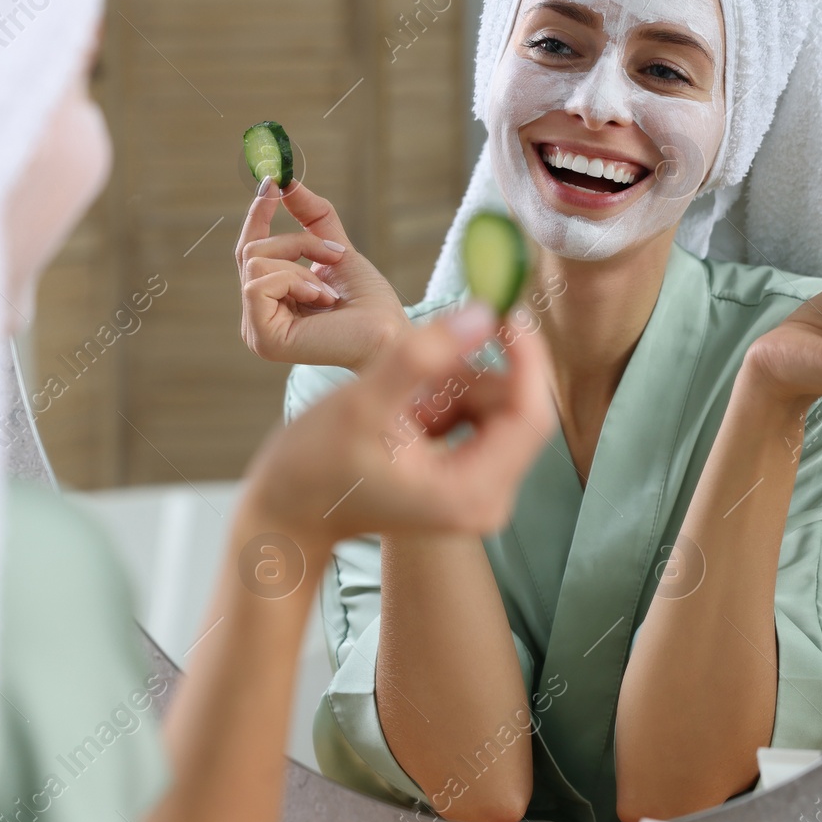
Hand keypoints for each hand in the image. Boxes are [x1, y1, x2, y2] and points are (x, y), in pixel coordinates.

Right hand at [236, 177, 410, 371]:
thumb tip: (288, 182)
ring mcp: (256, 329)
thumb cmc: (369, 302)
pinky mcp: (262, 338)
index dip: (257, 215)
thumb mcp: (337, 248)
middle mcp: (257, 315)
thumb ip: (312, 217)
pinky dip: (295, 282)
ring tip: (329, 291)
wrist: (388, 334)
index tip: (271, 182)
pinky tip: (321, 300)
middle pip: (251, 250)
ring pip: (255, 262)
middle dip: (296, 242)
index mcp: (272, 299)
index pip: (250, 251)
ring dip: (300, 265)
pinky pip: (259, 284)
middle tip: (333, 252)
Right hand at [239, 304, 554, 545]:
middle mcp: (487, 501)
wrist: (290, 511)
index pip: (531, 414)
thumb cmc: (314, 465)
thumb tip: (484, 313)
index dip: (525, 357)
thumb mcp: (363, 403)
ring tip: (398, 396)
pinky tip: (405, 410)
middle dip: (474, 373)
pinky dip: (449, 400)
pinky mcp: (469, 481)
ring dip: (456, 385)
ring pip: (498, 409)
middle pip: (517, 410)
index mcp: (469, 492)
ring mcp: (480, 493)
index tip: (501, 310)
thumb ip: (421, 357)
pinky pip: (480, 420)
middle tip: (417, 361)